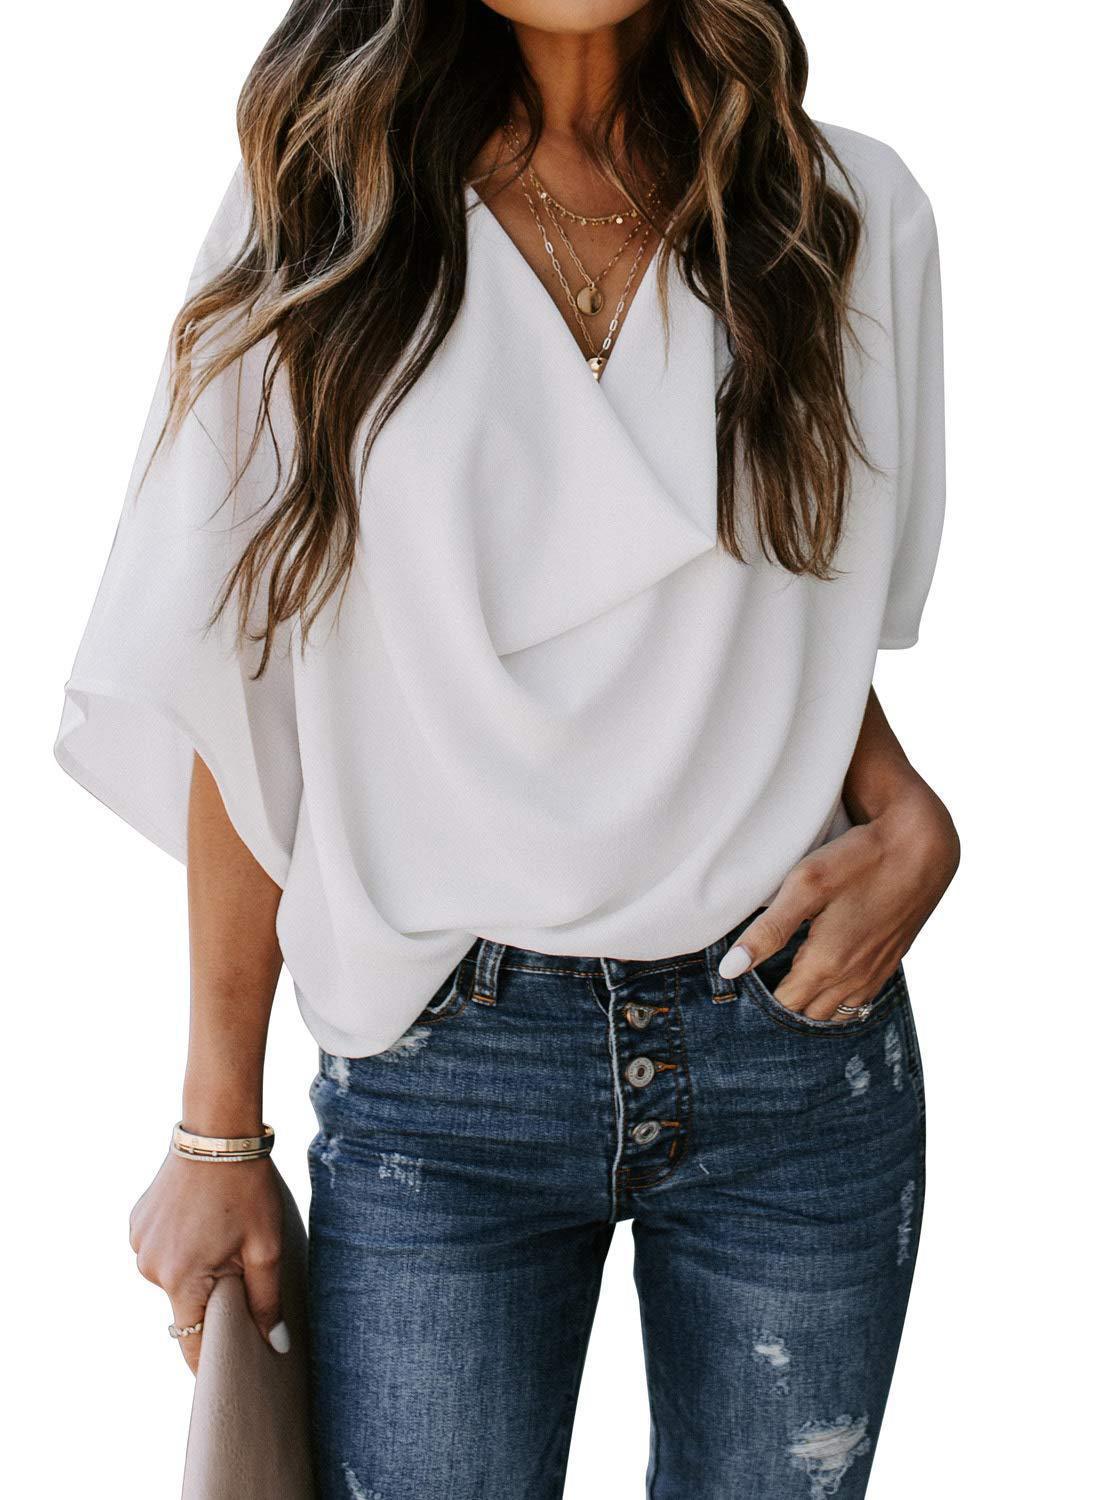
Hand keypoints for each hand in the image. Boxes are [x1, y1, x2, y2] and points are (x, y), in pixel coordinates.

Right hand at [128, 1150, 288, 1373]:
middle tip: (238, 1268)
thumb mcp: (264, 1247)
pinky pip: (161, 1250)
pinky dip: (180, 1245)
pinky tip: (200, 1219)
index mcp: (181, 1278)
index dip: (209, 1360)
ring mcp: (139, 1244)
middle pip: (185, 1303)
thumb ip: (266, 1301)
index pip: (192, 1340)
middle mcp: (150, 1267)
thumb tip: (275, 1347)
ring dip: (194, 1268)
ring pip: (173, 1276)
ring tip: (220, 1234)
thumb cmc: (246, 1190)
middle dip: (210, 1296)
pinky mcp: (136, 1224)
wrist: (216, 1134)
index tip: (225, 1375)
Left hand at [719, 779, 959, 1020]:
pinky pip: (860, 999)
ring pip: (835, 1011)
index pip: (783, 1005)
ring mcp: (876, 973)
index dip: (761, 996)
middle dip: (784, 1003)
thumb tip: (730, 969)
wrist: (922, 848)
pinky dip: (838, 996)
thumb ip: (767, 931)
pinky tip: (827, 972)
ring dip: (812, 1001)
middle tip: (763, 976)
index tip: (746, 978)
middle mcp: (854, 978)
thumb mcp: (804, 887)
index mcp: (827, 964)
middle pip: (808, 1013)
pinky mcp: (891, 961)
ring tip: (791, 976)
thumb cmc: (858, 860)